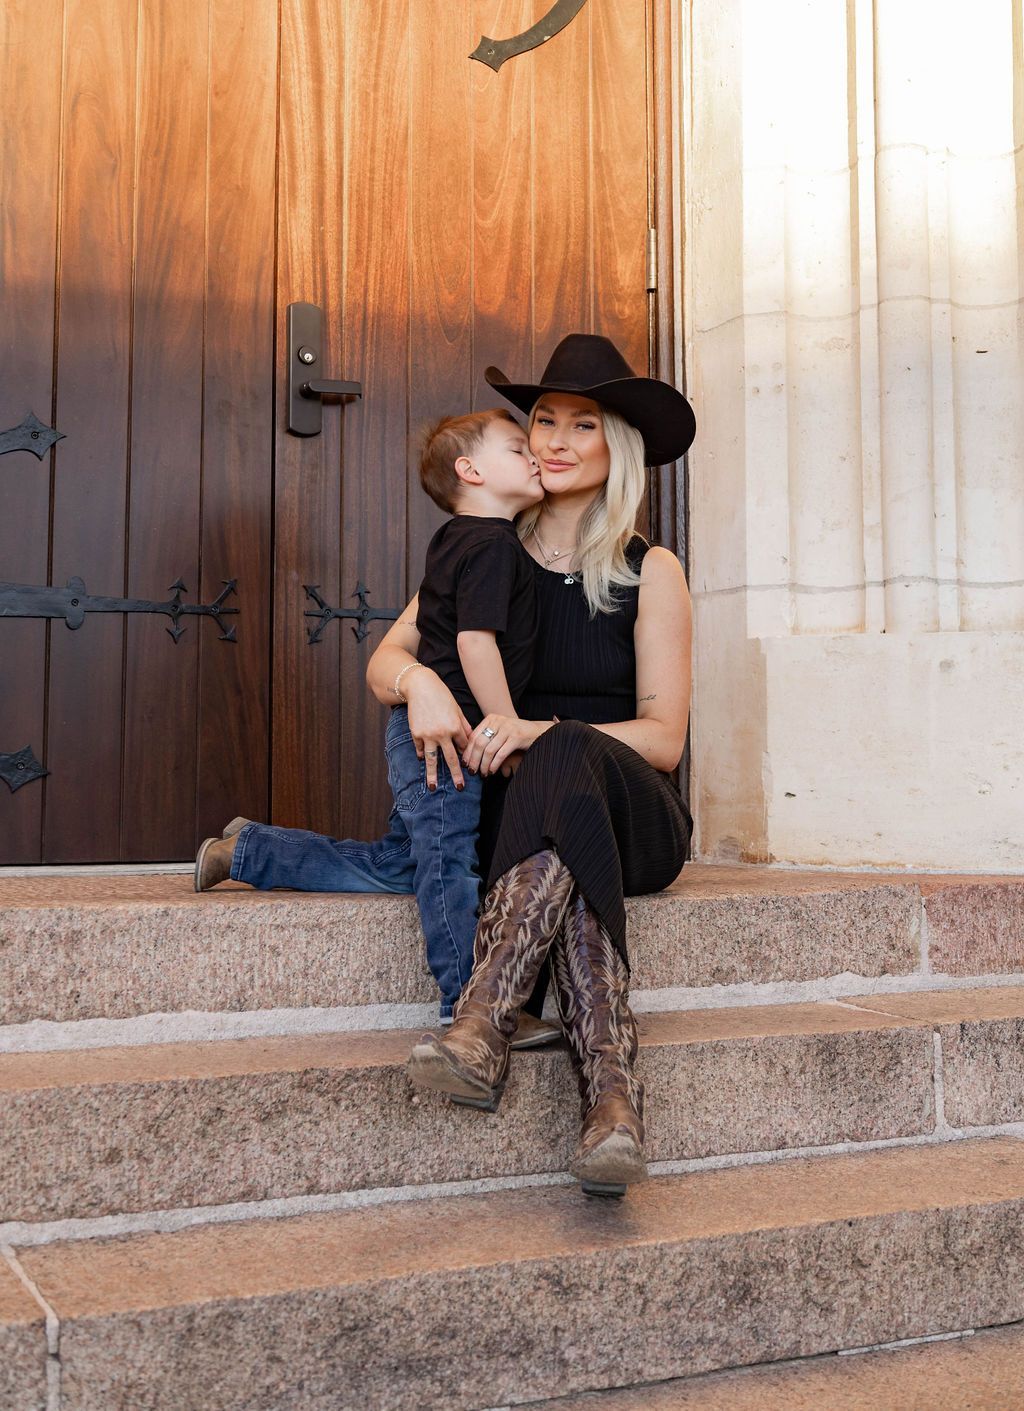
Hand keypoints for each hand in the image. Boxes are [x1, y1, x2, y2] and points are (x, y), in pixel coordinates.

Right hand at [404, 668, 472, 789]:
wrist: (421, 687)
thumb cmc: (442, 696)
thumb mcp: (457, 709)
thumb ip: (464, 726)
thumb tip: (472, 741)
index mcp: (455, 727)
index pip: (463, 747)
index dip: (466, 755)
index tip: (468, 765)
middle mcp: (442, 734)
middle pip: (450, 759)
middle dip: (456, 775)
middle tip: (460, 788)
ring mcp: (428, 735)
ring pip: (432, 759)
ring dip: (433, 775)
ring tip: (433, 788)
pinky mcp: (416, 734)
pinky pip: (420, 749)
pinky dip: (422, 755)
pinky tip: (424, 761)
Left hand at [464, 714, 553, 777]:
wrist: (539, 732)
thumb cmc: (516, 735)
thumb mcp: (500, 732)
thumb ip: (487, 738)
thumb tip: (469, 755)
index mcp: (491, 719)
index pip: (473, 736)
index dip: (467, 751)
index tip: (465, 763)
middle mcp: (498, 721)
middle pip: (479, 743)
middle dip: (474, 760)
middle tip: (472, 771)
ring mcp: (508, 728)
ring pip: (489, 750)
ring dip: (484, 764)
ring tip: (483, 773)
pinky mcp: (516, 737)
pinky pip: (500, 754)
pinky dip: (494, 765)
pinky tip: (492, 771)